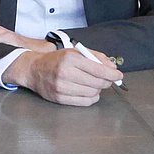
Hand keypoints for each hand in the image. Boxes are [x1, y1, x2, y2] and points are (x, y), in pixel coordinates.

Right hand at [4, 49, 121, 105]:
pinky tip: (88, 91)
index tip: (118, 75)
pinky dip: (91, 97)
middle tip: (107, 80)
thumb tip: (112, 67)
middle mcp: (65, 73)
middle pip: (97, 83)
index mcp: (70, 58)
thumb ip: (96, 57)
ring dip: (98, 89)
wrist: (34, 70)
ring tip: (93, 84)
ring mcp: (62, 87)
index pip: (98, 69)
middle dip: (107, 82)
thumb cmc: (57, 60)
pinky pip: (85, 102)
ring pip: (92, 93)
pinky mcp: (60, 98)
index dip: (112, 74)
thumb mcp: (75, 52)